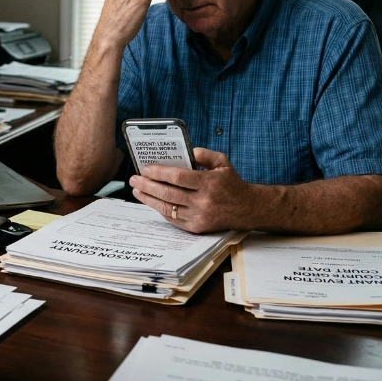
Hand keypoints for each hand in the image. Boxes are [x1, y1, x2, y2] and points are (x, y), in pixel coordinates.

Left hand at [129, 148, 257, 232]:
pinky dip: (160, 209)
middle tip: (134, 178)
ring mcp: (199, 216)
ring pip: (167, 208)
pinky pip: (173, 219)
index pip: (178, 177)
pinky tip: (151, 201)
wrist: (247, 209)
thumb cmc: (231, 182)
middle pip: (168, 193)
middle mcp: (203, 201)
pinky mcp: (197, 228)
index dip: (159, 173)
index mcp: (209, 183)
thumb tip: (184, 153)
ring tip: (137, 190)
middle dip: (147, 185)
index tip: (145, 168)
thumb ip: (203, 154)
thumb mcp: (222, 162)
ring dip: (148, 199)